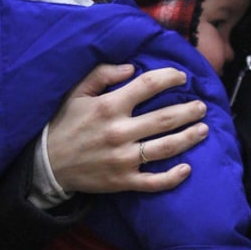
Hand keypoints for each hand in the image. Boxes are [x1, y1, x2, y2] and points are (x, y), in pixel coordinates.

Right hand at [45, 63, 208, 193]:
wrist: (47, 164)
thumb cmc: (63, 124)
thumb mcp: (75, 93)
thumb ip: (101, 74)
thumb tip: (131, 67)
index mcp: (108, 106)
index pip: (148, 85)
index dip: (170, 78)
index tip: (182, 77)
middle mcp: (119, 132)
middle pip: (165, 118)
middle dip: (189, 111)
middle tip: (202, 107)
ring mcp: (123, 159)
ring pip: (166, 148)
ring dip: (189, 137)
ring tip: (204, 129)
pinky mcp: (123, 181)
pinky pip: (154, 181)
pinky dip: (173, 177)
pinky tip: (187, 169)